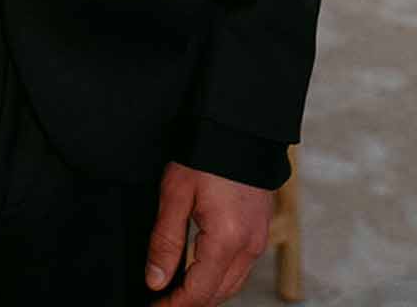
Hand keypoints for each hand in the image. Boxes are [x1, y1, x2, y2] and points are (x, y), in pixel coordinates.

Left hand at [146, 163, 273, 303]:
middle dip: (190, 302)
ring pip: (232, 284)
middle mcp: (248, 246)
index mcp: (226, 241)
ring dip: (206, 291)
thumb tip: (155, 280)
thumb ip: (165, 240)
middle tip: (163, 301)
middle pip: (217, 294)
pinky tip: (202, 268)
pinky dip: (221, 276)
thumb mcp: (175, 193)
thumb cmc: (208, 153)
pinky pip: (241, 267)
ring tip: (178, 289)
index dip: (174, 306)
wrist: (241, 127)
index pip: (198, 293)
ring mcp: (259, 239)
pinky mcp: (261, 230)